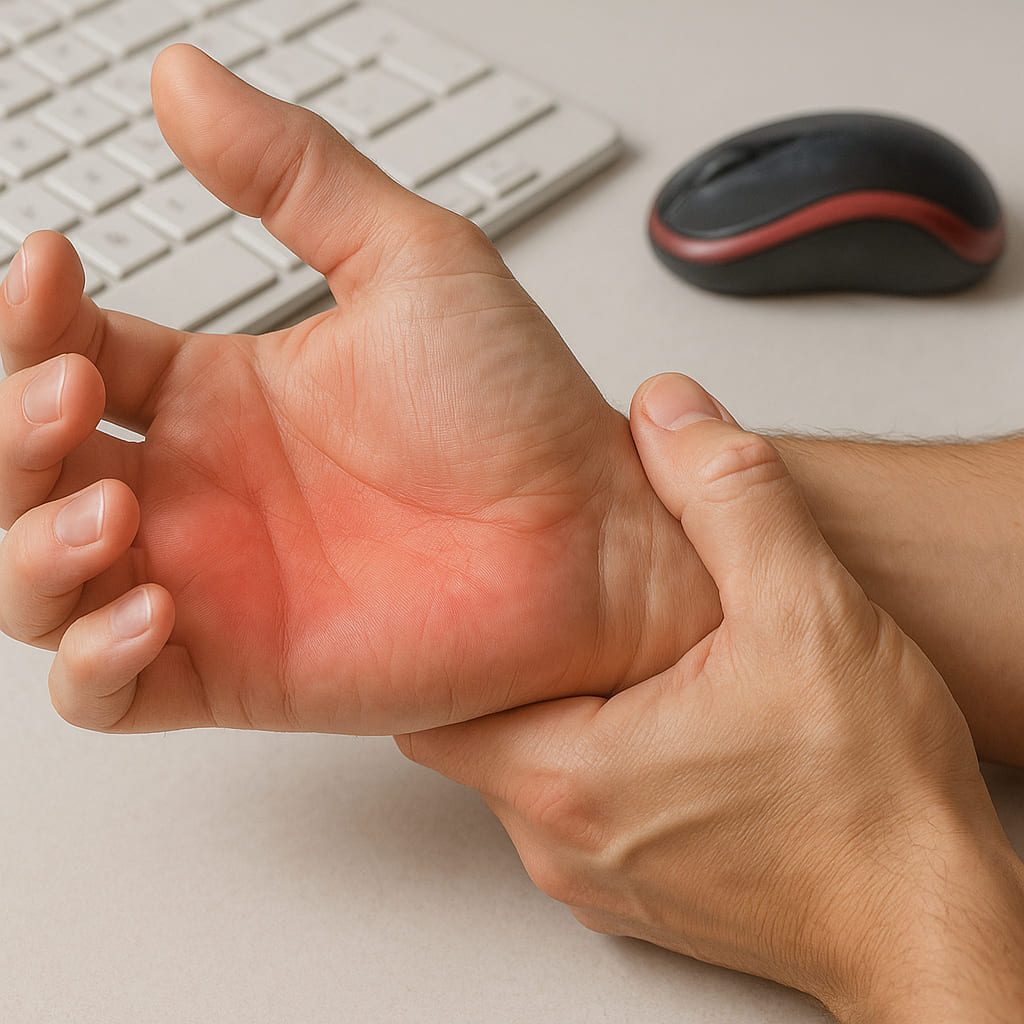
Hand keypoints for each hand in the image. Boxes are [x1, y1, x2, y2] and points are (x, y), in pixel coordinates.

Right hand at [0, 46, 714, 733]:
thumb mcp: (408, 262)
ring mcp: (214, 584)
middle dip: (15, 428)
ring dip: (29, 541)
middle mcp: (204, 489)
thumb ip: (293, 175)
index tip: (50, 266)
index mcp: (224, 394)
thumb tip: (185, 82)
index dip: (31, 316)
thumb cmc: (519, 412)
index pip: (71, 354)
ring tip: (104, 504)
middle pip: (31, 468)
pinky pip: (108, 687)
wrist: (589, 537)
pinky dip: (89, 656)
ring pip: (38, 582)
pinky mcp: (238, 672)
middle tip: (69, 387)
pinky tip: (147, 605)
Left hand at [398, 373, 1023, 1019]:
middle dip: (519, 664)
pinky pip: (582, 809)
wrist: (936, 919)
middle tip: (561, 608)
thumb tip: (671, 412)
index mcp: (569, 778)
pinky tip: (666, 719)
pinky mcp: (640, 896)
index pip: (434, 703)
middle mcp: (563, 843)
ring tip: (618, 656)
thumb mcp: (809, 611)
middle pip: (480, 731)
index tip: (488, 590)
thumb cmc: (878, 803)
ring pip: (531, 770)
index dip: (458, 634)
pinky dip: (600, 758)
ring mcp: (598, 880)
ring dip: (564, 710)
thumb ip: (728, 497)